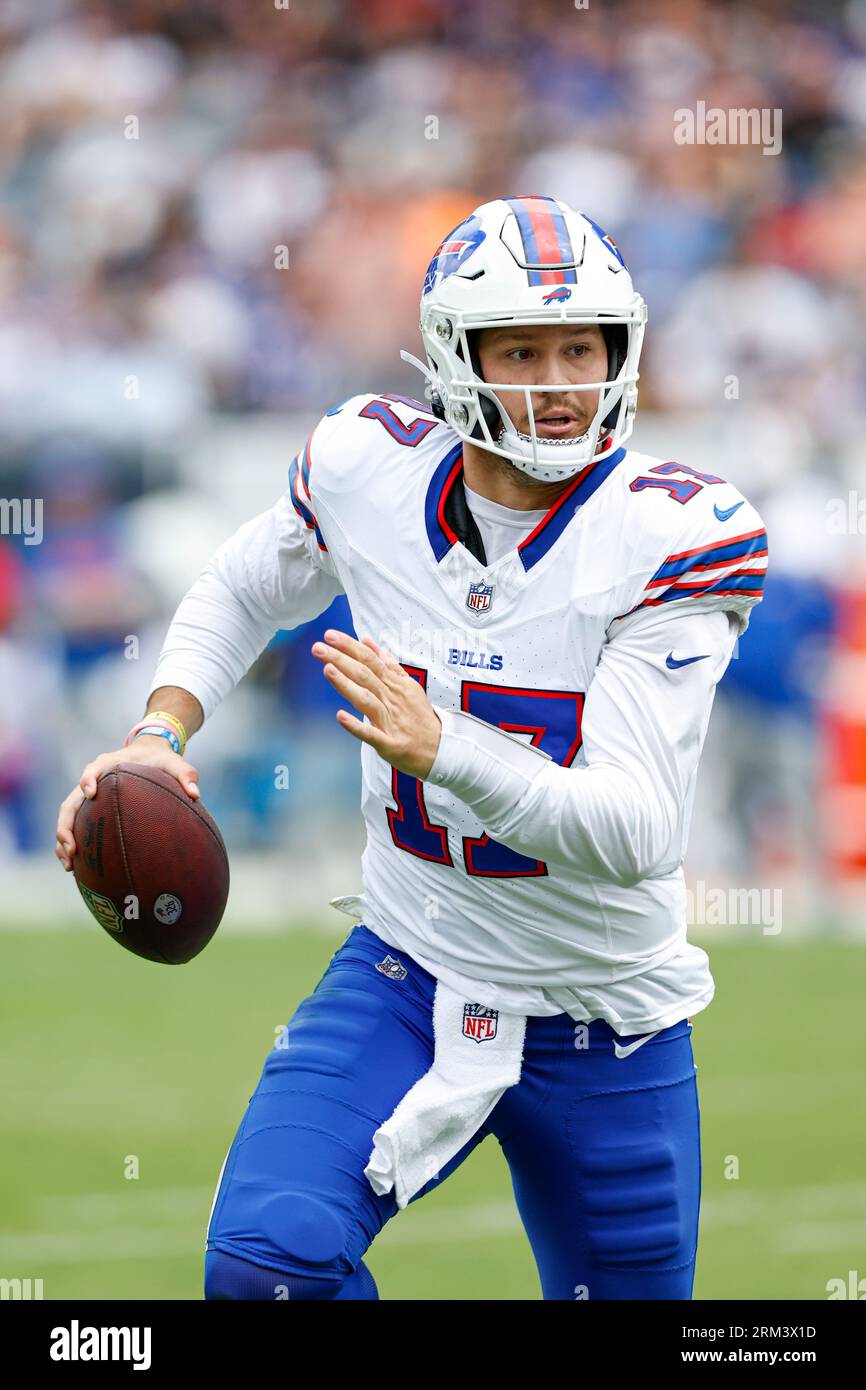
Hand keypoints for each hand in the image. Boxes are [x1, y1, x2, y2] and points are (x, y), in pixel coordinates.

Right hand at [54, 737, 199, 871]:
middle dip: (66, 825)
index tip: (90, 793)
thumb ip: (186, 775)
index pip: (93, 770)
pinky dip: (72, 844)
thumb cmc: (161, 760)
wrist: (149, 755)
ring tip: (69, 866)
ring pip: (68, 817)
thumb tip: (196, 794)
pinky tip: (76, 868)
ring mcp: (87, 796)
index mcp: (108, 765)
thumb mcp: (175, 763)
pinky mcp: (90, 809)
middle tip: (72, 848)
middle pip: (70, 802)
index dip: (88, 780)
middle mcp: (92, 780)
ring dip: (64, 840)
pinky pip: (76, 826)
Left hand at [311, 629, 441, 778]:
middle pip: (364, 675)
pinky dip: (356, 725)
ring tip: (327, 670)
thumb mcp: (408, 685)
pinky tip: (340, 716)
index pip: (370, 659)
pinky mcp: (388, 742)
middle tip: (318, 648)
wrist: (440, 748)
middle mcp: (391, 699)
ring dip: (346, 684)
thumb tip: (368, 642)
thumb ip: (388, 663)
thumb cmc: (419, 717)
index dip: (350, 647)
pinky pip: (370, 733)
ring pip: (366, 698)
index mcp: (395, 684)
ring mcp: (390, 721)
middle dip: (341, 659)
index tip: (330, 636)